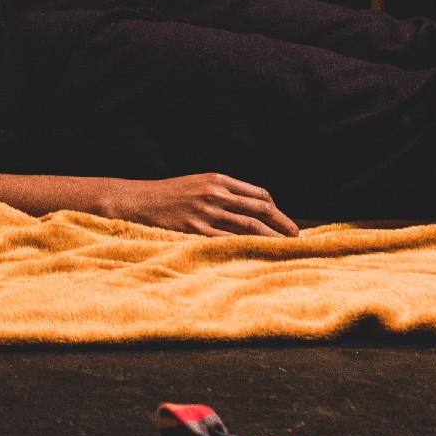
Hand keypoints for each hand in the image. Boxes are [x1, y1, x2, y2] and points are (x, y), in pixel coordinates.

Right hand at [103, 173, 299, 237]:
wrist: (136, 200)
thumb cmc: (167, 194)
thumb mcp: (196, 184)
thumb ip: (221, 193)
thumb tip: (249, 209)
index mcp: (217, 179)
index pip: (259, 194)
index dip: (278, 211)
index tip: (288, 224)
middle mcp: (215, 193)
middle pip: (260, 210)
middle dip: (284, 225)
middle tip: (299, 239)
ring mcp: (205, 211)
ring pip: (250, 227)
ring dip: (272, 239)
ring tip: (286, 250)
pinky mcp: (194, 229)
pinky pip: (228, 241)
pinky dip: (247, 248)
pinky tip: (258, 256)